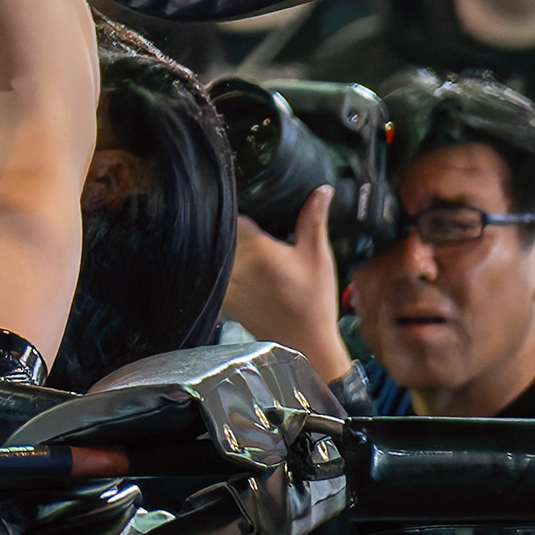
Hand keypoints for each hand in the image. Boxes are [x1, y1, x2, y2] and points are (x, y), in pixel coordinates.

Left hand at [225, 190, 350, 378]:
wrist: (304, 345)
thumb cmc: (314, 301)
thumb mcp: (318, 256)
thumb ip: (313, 220)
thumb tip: (321, 189)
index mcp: (257, 250)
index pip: (230, 215)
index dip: (231, 202)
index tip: (238, 195)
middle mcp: (234, 265)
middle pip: (217, 231)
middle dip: (226, 222)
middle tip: (238, 215)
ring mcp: (224, 283)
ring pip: (212, 251)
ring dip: (219, 242)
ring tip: (232, 235)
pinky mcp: (221, 297)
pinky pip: (213, 271)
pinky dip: (219, 263)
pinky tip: (233, 262)